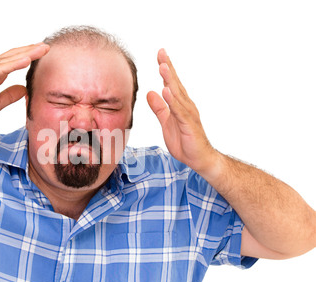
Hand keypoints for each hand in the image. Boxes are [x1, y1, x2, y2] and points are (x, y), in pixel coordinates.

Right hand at [0, 43, 49, 126]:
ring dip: (26, 53)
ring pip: (9, 59)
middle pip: (14, 56)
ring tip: (41, 49)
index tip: (44, 55)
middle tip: (47, 47)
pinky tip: (26, 60)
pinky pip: (0, 68)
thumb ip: (10, 95)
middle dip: (31, 51)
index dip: (30, 57)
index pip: (15, 62)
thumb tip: (24, 89)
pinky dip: (13, 64)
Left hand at [147, 48, 218, 174]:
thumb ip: (159, 108)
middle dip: (168, 67)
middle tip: (161, 52)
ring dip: (170, 80)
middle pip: (175, 83)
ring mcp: (189, 114)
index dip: (165, 69)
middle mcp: (186, 106)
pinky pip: (179, 111)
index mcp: (180, 104)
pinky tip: (166, 91)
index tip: (160, 54)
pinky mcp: (189, 124)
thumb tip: (150, 93)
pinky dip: (173, 101)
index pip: (171, 83)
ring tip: (162, 66)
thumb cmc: (185, 142)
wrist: (200, 159)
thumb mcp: (166, 123)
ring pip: (178, 94)